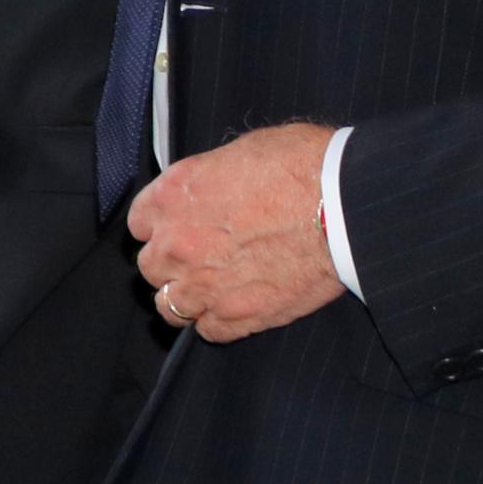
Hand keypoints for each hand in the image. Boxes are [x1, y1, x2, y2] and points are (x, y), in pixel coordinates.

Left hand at [129, 122, 344, 341]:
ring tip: (208, 290)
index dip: (160, 226)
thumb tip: (209, 191)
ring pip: (169, 305)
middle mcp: (178, 243)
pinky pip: (209, 331)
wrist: (343, 207)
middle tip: (198, 258)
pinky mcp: (239, 316)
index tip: (176, 228)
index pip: (139, 222)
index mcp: (173, 196)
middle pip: (151, 266)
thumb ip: (207, 180)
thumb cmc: (300, 168)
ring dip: (185, 297)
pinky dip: (216, 323)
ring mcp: (205, 284)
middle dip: (171, 262)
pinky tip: (232, 309)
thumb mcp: (239, 152)